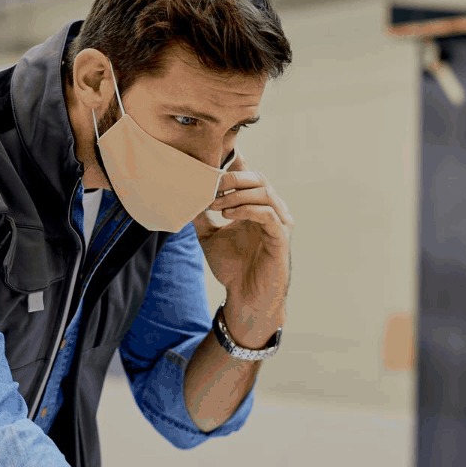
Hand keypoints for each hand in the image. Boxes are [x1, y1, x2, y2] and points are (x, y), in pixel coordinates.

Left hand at [194, 154, 291, 346]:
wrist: (245, 298)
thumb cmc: (233, 269)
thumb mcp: (210, 237)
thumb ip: (201, 217)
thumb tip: (184, 197)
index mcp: (256, 207)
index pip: (249, 177)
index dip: (232, 168)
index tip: (208, 169)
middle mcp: (271, 211)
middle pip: (258, 179)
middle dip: (233, 177)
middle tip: (210, 184)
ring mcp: (279, 223)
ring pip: (264, 192)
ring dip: (236, 194)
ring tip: (215, 202)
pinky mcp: (281, 237)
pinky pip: (268, 214)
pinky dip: (247, 209)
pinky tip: (227, 214)